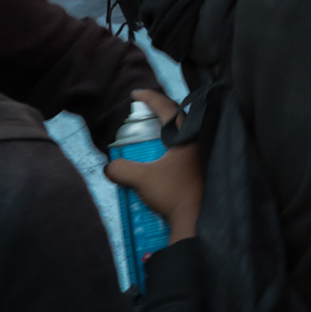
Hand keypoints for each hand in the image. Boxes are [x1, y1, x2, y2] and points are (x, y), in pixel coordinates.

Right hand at [104, 90, 201, 241]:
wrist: (196, 218)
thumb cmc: (174, 193)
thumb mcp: (142, 179)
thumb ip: (121, 169)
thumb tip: (110, 166)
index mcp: (188, 136)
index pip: (168, 107)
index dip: (150, 97)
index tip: (134, 94)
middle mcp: (198, 140)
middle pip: (177, 116)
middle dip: (158, 110)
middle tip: (140, 113)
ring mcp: (200, 154)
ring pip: (181, 132)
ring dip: (164, 129)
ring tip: (146, 133)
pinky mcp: (200, 166)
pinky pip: (183, 146)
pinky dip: (170, 144)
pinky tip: (158, 155)